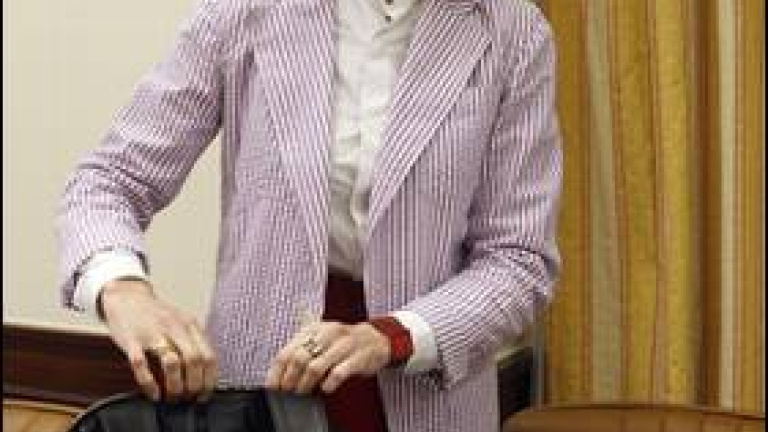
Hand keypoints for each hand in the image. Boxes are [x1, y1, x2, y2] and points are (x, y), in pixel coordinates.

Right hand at [99, 279, 217, 401]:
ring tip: (173, 397)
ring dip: (175, 386)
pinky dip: (149, 384)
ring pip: (172, 362)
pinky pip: (141, 365)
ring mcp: (152, 333)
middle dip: (194, 385)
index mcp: (190, 325)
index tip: (206, 394)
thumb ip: (193, 342)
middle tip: (190, 398)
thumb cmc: (155, 315)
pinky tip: (154, 394)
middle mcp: (174, 327)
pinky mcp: (131, 340)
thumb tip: (205, 373)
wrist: (126, 297)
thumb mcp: (181, 323)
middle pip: (194, 360)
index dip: (210, 379)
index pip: (209, 355)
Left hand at [265, 321, 389, 393]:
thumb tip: (277, 373)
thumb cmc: (343, 342)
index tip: (272, 386)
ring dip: (306, 384)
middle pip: (299, 359)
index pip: (288, 351)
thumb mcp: (321, 337)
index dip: (277, 372)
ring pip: (316, 367)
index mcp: (314, 329)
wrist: (376, 338)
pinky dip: (328, 384)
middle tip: (288, 392)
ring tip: (303, 392)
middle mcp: (328, 333)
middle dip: (290, 380)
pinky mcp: (358, 357)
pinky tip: (325, 389)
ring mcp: (344, 345)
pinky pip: (338, 373)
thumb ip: (300, 349)